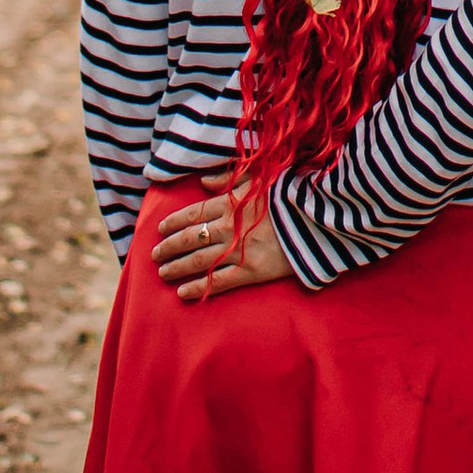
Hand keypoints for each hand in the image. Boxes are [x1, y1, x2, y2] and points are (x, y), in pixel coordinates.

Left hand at [151, 179, 296, 302]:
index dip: (174, 222)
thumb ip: (230, 180)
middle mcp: (230, 226)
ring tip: (162, 274)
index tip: (159, 229)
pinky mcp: (252, 271)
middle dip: (169, 247)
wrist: (319, 217)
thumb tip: (204, 181)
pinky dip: (198, 288)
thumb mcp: (261, 178)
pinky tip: (183, 294)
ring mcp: (239, 250)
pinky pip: (218, 281)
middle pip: (190, 238)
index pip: (193, 213)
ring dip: (177, 267)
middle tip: (154, 256)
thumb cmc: (292, 195)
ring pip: (198, 261)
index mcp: (232, 203)